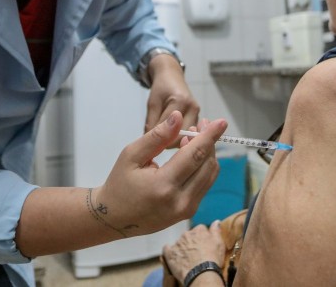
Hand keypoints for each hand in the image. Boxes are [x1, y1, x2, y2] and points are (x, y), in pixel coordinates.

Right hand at [91, 111, 226, 237]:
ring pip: (209, 175)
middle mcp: (179, 201)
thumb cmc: (119, 183)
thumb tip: (178, 117)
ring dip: (207, 153)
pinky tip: (191, 155)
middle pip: (207, 165)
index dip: (210, 136)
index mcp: (163, 186)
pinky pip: (205, 184)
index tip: (221, 121)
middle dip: (208, 141)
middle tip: (199, 125)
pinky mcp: (188, 213)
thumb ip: (157, 136)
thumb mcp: (131, 155)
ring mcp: (186, 210)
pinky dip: (203, 167)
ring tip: (193, 138)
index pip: (194, 155)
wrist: (114, 219)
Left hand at [144, 54, 199, 140]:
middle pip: (182, 136)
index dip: (158, 138)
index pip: (169, 129)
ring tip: (163, 136)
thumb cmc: (160, 89)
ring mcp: (197, 113)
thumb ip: (151, 123)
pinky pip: (188, 134)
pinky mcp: (197, 118)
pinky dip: (179, 137)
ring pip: (186, 138)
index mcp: (180, 101)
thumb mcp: (152, 104)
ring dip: (174, 141)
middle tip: (156, 141)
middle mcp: (193, 108)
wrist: (172, 76)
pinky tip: (170, 134)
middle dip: (168, 142)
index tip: (149, 143)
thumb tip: (150, 145)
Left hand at [163, 221, 225, 282]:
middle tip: (197, 253)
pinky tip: (174, 257)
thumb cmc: (212, 259)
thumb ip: (216, 230)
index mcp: (199, 230)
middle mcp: (187, 234)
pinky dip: (170, 252)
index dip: (203, 237)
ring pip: (179, 242)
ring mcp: (177, 243)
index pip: (201, 229)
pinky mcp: (170, 253)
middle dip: (192, 242)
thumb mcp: (219, 243)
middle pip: (189, 235)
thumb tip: (216, 221)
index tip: (205, 245)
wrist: (200, 273)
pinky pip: (167, 249)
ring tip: (188, 259)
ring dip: (182, 248)